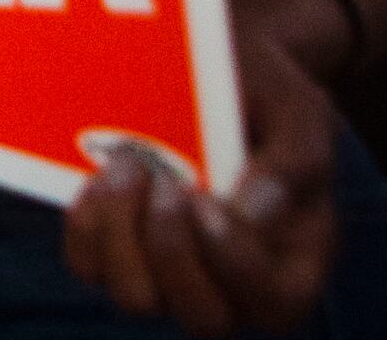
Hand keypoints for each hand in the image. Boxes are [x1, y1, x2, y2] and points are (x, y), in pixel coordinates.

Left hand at [62, 14, 339, 332]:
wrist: (211, 72)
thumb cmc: (267, 99)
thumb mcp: (299, 113)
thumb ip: (294, 162)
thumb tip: (251, 211)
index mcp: (293, 262)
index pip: (276, 303)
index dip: (237, 263)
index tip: (207, 200)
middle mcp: (233, 285)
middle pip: (203, 319)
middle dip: (174, 253)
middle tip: (166, 182)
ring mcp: (172, 275)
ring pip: (137, 299)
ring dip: (123, 235)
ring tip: (130, 165)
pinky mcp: (119, 251)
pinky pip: (90, 266)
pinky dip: (87, 226)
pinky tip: (99, 176)